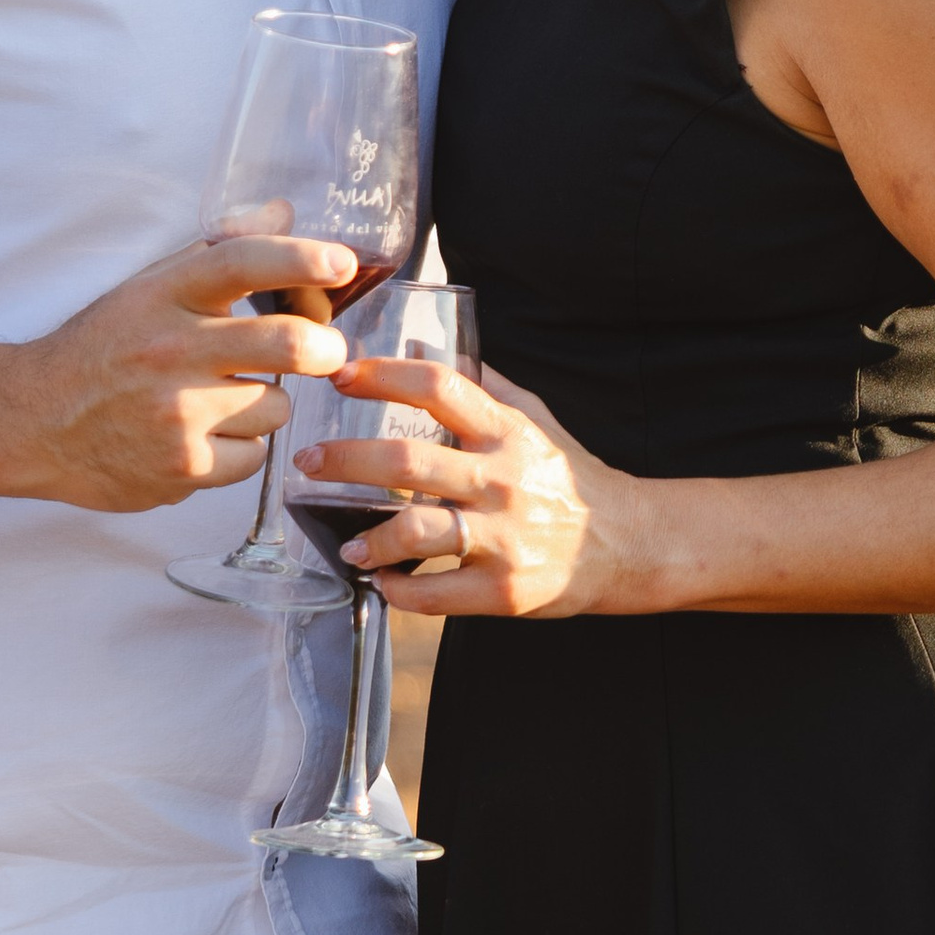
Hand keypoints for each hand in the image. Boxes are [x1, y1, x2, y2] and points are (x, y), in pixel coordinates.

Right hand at [0, 235, 356, 512]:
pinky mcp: (181, 469)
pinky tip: (203, 439)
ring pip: (275, 406)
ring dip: (265, 404)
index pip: (243, 262)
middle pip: (288, 343)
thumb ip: (221, 249)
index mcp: (163, 294)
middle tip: (326, 353)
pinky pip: (252, 457)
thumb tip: (286, 212)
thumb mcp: (149, 288)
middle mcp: (170, 349)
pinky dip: (239, 450)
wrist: (28, 422)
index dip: (302, 258)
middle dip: (325, 349)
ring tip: (222, 402)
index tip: (342, 263)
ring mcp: (176, 414)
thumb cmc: (101, 348)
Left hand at [294, 359, 647, 615]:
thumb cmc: (569, 478)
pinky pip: (436, 592)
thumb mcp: (535, 420)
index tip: (341, 375)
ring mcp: (503, 537)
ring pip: (417, 531)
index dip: (383, 375)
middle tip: (307, 461)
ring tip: (347, 543)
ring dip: (370, 538)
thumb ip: (485, 386)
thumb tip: (427, 341)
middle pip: (407, 459)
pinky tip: (384, 581)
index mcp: (506, 432)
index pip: (438, 386)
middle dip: (345, 459)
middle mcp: (502, 479)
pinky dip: (400, 589)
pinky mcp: (504, 590)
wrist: (627, 543)